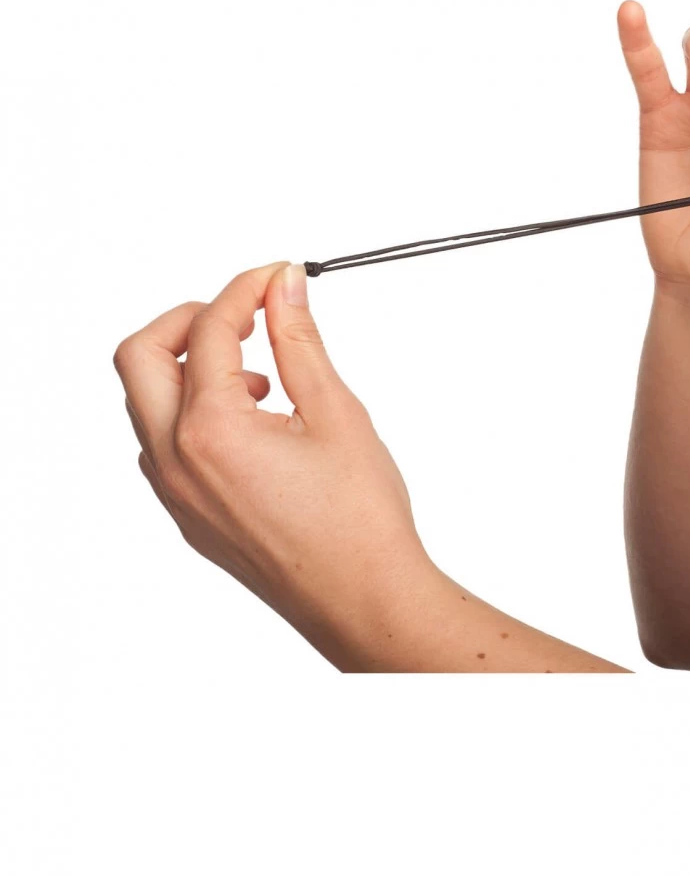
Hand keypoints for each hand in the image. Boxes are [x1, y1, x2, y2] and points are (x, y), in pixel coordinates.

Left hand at [114, 260, 436, 667]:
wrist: (364, 599)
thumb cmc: (360, 518)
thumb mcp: (336, 412)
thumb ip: (300, 341)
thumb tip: (284, 288)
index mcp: (211, 430)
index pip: (206, 330)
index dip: (244, 289)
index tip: (278, 276)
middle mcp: (175, 461)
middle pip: (140, 357)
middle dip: (188, 318)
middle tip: (245, 312)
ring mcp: (174, 493)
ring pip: (147, 403)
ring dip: (190, 367)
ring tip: (262, 373)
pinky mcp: (188, 515)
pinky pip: (163, 444)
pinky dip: (195, 411)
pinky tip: (258, 419)